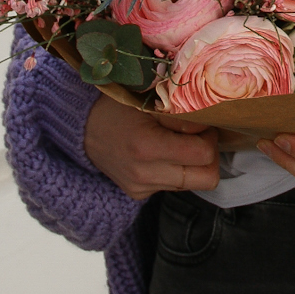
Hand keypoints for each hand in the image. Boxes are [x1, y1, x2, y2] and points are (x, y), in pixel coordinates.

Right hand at [84, 93, 220, 198]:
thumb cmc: (118, 106)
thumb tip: (210, 122)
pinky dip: (176, 170)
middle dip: (209, 155)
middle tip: (199, 136)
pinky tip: (163, 153)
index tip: (201, 122)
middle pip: (206, 178)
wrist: (84, 127)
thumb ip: (181, 113)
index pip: (203, 154)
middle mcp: (144, 174)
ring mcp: (141, 188)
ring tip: (179, 142)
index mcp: (147, 147)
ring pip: (193, 183)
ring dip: (193, 164)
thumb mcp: (149, 100)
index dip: (209, 135)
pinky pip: (174, 186)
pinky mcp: (139, 194)